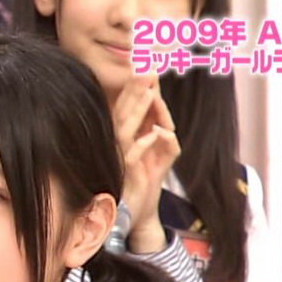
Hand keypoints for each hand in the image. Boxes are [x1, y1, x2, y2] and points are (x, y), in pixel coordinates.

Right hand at [113, 75, 180, 252]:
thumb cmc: (143, 185)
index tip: (148, 66)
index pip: (128, 107)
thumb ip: (162, 139)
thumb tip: (165, 123)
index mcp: (123, 136)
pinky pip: (133, 155)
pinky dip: (144, 143)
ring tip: (149, 90)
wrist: (136, 215)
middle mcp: (116, 143)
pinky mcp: (123, 173)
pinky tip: (156, 133)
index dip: (137, 87)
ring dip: (137, 109)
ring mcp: (118, 157)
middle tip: (147, 66)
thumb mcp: (158, 157)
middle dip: (135, 89)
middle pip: (124, 110)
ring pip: (125, 127)